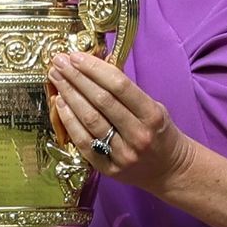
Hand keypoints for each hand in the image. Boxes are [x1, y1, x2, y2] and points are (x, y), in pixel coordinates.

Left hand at [45, 50, 194, 193]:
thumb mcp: (154, 108)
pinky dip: (69, 121)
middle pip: (101, 101)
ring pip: (90, 120)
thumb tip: (95, 68)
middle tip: (59, 62)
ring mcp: (122, 153)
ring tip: (56, 78)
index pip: (119, 86)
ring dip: (69, 95)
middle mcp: (138, 135)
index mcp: (152, 115)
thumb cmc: (160, 134)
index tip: (76, 56)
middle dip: (76, 78)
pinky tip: (60, 104)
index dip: (95, 69)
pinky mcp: (108, 168)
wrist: (170, 170)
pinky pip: (83, 142)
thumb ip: (128, 92)